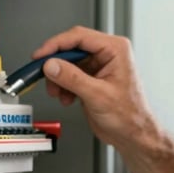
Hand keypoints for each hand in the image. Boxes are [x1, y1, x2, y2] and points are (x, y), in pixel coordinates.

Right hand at [33, 26, 158, 152]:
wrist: (132, 135)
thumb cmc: (129, 116)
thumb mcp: (97, 95)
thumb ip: (72, 78)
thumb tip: (52, 65)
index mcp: (115, 50)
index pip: (79, 37)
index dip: (56, 45)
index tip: (41, 55)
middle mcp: (108, 54)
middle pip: (71, 49)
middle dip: (56, 65)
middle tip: (43, 74)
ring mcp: (99, 67)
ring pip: (68, 63)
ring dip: (58, 78)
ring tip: (57, 92)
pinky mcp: (92, 79)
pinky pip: (70, 75)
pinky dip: (63, 86)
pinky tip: (66, 97)